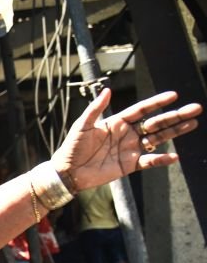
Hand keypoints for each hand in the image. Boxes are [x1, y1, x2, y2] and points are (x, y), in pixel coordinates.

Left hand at [51, 88, 200, 191]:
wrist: (68, 172)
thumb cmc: (72, 146)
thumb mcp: (83, 125)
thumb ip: (95, 108)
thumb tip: (108, 90)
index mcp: (117, 122)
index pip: (142, 110)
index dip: (157, 103)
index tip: (174, 95)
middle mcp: (128, 134)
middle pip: (156, 122)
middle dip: (175, 116)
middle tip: (195, 109)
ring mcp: (130, 149)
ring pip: (157, 139)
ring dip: (175, 132)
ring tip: (193, 124)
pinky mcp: (130, 165)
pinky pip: (150, 161)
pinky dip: (162, 159)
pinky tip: (174, 156)